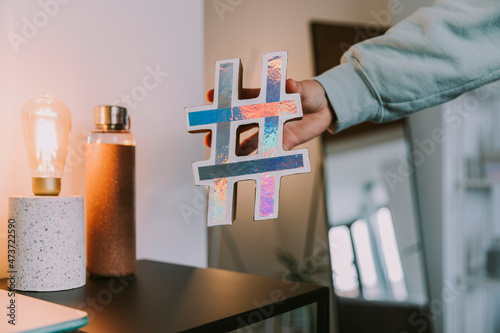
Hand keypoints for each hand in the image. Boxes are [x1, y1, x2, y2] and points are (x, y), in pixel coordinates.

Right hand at [204, 78, 333, 152]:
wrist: (327, 109)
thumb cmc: (312, 93)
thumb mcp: (306, 88)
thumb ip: (297, 87)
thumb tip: (289, 83)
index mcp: (265, 98)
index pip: (241, 96)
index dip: (225, 96)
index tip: (210, 96)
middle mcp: (264, 116)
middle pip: (238, 123)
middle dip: (223, 130)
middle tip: (208, 138)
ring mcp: (271, 131)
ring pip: (248, 142)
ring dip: (236, 149)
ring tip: (223, 157)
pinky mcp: (282, 144)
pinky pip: (269, 154)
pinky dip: (260, 161)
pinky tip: (250, 167)